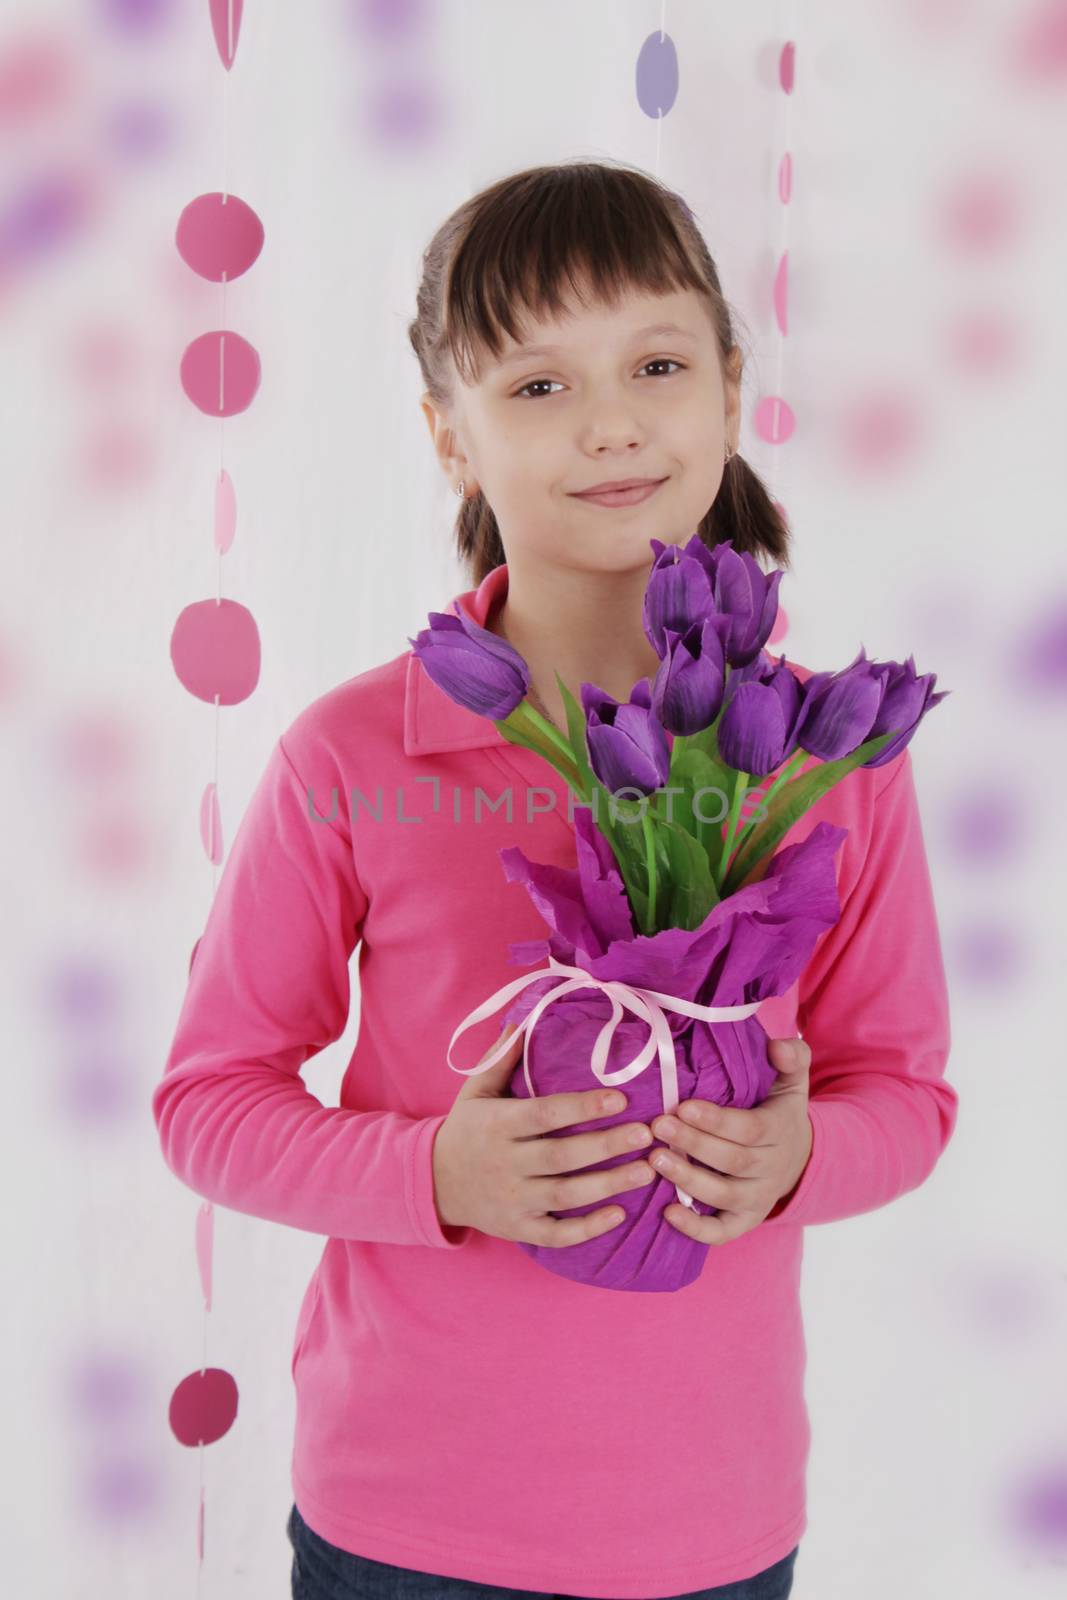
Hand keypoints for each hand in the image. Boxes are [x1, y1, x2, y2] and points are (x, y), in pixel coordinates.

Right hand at [432, 1023, 658, 1245]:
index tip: (621, 1099)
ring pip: (566, 1195)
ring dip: (610, 1185)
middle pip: (562, 1156)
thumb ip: (501, 1058)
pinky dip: (588, 1229)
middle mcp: (505, 1163)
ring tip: (647, 1170)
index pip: (544, 1114)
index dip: (583, 1108)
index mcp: (497, 1124)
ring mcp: (512, 1200)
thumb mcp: (475, 1091)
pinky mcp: (518, 1228)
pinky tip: (619, 1214)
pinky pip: (557, 1234)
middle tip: (647, 1133)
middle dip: (607, 1145)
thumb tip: (524, 1020)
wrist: (432, 1183)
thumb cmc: (465, 1130)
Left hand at [648, 1036, 813, 1245]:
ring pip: (725, 1196)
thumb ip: (791, 1056)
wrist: (799, 1158)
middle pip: (733, 1161)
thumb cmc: (779, 1112)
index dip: (716, 1120)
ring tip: (654, 1160)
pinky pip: (723, 1232)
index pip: (749, 1129)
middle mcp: (771, 1168)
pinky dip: (697, 1229)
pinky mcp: (745, 1221)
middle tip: (658, 1126)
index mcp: (779, 1130)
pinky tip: (668, 1212)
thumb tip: (778, 1046)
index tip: (683, 1105)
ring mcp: (759, 1198)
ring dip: (689, 1180)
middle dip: (694, 1144)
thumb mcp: (791, 1081)